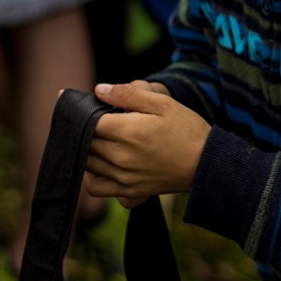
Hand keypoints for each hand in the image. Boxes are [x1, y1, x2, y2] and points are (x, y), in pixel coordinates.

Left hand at [84, 81, 211, 206]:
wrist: (205, 162)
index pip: (88, 121)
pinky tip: (101, 163)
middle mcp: (121, 157)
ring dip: (87, 149)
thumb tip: (98, 90)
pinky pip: (95, 187)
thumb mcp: (162, 103)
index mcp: (127, 131)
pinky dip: (91, 176)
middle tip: (91, 117)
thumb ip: (128, 94)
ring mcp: (123, 177)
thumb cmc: (186, 129)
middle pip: (85, 142)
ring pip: (87, 163)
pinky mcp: (128, 191)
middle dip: (84, 127)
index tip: (76, 102)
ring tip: (98, 138)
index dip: (80, 110)